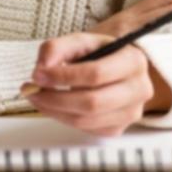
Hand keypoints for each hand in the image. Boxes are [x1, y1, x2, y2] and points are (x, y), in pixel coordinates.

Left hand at [22, 32, 171, 135]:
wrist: (112, 67)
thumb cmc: (96, 53)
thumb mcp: (78, 42)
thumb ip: (56, 48)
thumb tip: (41, 69)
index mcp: (134, 61)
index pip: (96, 74)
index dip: (63, 76)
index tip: (37, 75)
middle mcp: (139, 89)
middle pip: (92, 102)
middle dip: (55, 98)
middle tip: (32, 91)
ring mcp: (131, 112)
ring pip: (86, 120)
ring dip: (55, 111)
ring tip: (39, 98)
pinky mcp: (118, 128)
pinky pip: (86, 130)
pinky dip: (65, 119)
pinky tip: (56, 107)